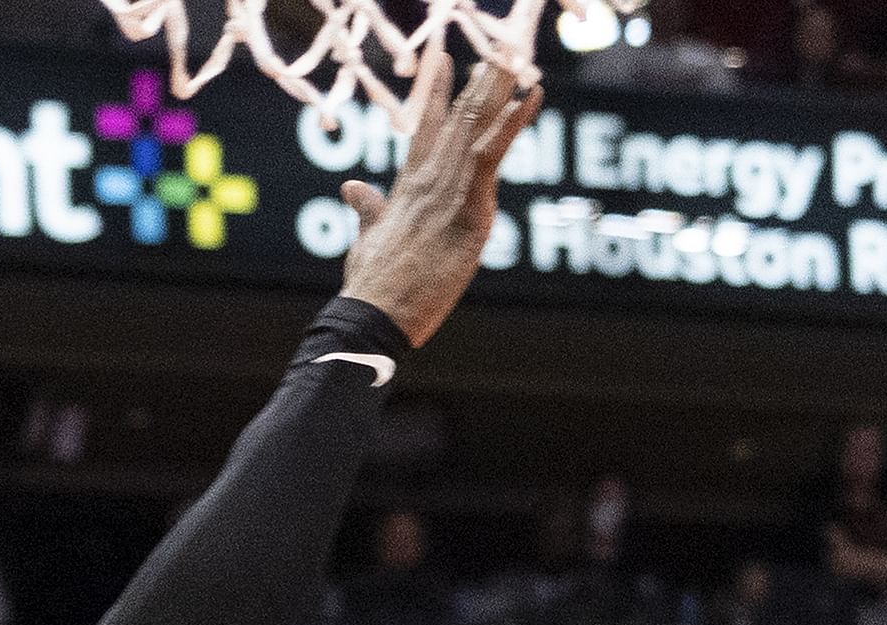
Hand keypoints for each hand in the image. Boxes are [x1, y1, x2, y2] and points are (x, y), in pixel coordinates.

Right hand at [338, 52, 541, 346]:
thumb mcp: (367, 240)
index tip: (446, 59)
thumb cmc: (371, 287)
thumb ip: (368, 209)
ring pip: (476, 125)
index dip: (435, 92)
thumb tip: (354, 188)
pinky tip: (532, 95)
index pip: (424, 127)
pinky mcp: (467, 206)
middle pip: (456, 118)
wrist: (374, 314)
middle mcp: (428, 179)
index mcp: (407, 186)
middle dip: (478, 82)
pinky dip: (514, 122)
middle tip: (497, 47)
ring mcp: (447, 189)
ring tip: (515, 56)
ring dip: (499, 88)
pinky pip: (493, 152)